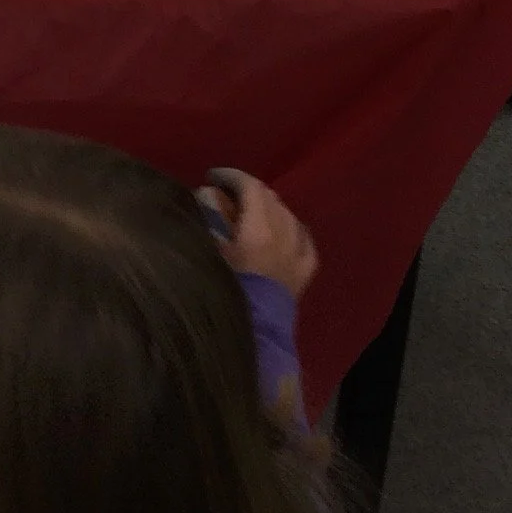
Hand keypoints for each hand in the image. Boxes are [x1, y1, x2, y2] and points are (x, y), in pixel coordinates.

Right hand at [202, 169, 318, 296]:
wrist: (254, 336)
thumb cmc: (225, 292)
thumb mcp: (208, 253)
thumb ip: (206, 222)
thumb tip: (205, 197)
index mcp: (259, 228)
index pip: (249, 187)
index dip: (230, 176)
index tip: (212, 176)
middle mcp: (284, 234)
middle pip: (269, 198)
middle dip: (248, 190)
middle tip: (227, 193)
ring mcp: (299, 252)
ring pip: (287, 215)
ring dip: (268, 208)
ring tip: (252, 212)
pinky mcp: (306, 271)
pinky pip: (303, 239)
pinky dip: (291, 229)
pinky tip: (285, 230)